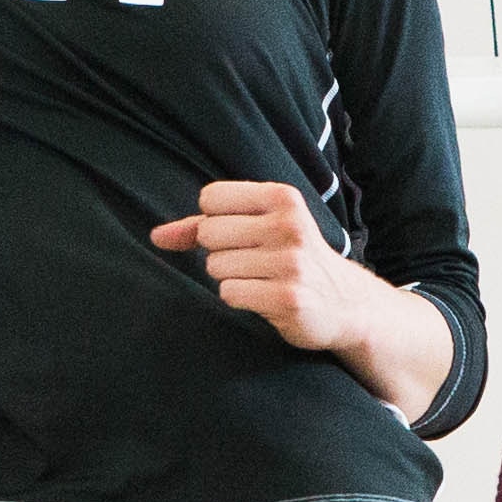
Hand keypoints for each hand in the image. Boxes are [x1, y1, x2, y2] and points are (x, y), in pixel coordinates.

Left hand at [152, 181, 384, 359]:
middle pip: (209, 233)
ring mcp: (290, 262)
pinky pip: (229, 293)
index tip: (240, 233)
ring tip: (263, 280)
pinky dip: (240, 298)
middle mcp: (289, 225)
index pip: (211, 198)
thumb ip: (202, 227)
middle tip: (254, 261)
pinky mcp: (288, 298)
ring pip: (216, 266)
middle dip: (221, 252)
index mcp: (282, 198)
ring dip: (231, 278)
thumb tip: (155, 237)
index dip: (213, 221)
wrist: (346, 303)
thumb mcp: (258, 228)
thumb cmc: (290, 259)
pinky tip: (266, 297)